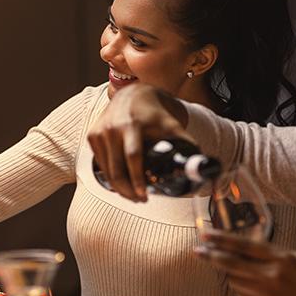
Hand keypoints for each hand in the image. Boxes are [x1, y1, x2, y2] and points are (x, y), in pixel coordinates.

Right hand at [86, 83, 191, 201]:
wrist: (132, 95)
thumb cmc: (155, 113)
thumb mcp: (172, 125)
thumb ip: (186, 143)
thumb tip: (202, 165)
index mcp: (134, 124)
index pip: (133, 157)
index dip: (137, 179)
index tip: (145, 195)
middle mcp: (114, 127)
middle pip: (117, 169)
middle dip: (128, 190)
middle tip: (140, 200)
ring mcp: (101, 131)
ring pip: (107, 170)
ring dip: (118, 187)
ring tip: (133, 195)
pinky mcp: (93, 135)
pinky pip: (101, 163)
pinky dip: (110, 176)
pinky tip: (120, 183)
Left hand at [196, 230, 295, 295]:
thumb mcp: (295, 260)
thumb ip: (271, 255)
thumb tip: (244, 250)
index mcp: (281, 258)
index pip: (245, 246)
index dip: (223, 240)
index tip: (206, 236)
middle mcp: (271, 275)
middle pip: (232, 264)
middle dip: (212, 257)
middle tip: (197, 252)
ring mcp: (266, 293)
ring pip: (235, 280)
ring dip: (229, 274)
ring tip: (233, 271)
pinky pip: (243, 295)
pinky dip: (241, 288)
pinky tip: (247, 286)